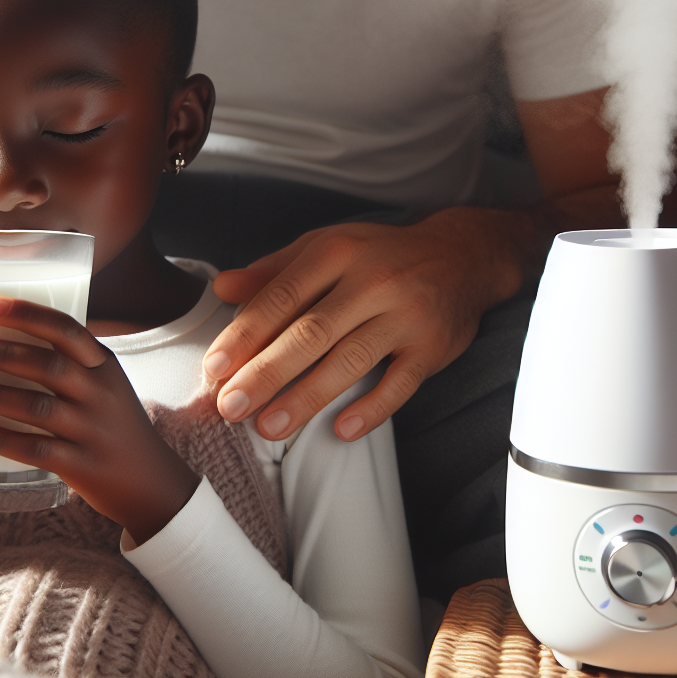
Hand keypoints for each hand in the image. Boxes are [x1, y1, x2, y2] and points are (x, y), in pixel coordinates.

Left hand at [0, 296, 198, 545]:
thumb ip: (73, 363)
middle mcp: (102, 393)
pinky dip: (1, 440)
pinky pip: (36, 450)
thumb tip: (14, 333)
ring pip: (36, 408)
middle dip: (0, 353)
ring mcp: (92, 430)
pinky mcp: (82, 465)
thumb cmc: (116, 426)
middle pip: (47, 366)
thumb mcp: (107, 385)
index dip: (28, 315)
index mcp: (106, 366)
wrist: (151, 481)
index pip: (68, 331)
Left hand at [202, 208, 531, 442]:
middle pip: (311, 331)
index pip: (281, 296)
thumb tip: (221, 288)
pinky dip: (372, 408)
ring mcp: (406, 314)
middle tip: (230, 407)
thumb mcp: (327, 248)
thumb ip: (274, 271)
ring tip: (269, 427)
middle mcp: (372, 280)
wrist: (462, 257)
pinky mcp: (434, 346)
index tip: (214, 370)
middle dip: (266, 372)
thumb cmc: (381, 255)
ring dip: (307, 397)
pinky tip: (341, 430)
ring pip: (350, 360)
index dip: (245, 335)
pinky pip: (400, 384)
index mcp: (337, 251)